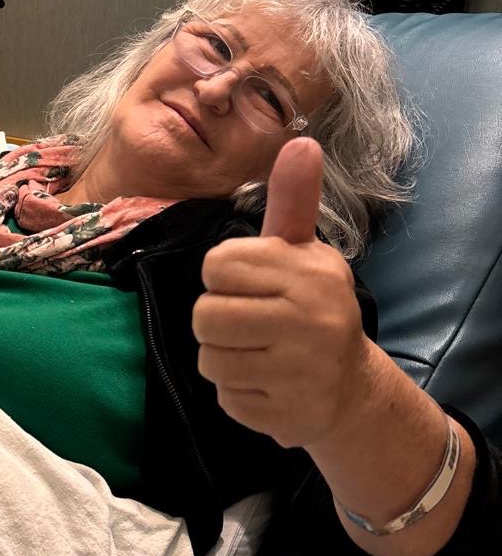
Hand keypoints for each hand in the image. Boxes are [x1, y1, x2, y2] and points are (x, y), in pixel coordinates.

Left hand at [192, 138, 368, 448]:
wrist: (350, 389)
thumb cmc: (313, 308)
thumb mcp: (304, 252)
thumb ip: (293, 202)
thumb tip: (302, 141)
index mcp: (307, 271)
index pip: (216, 265)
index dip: (222, 278)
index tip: (249, 286)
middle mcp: (309, 319)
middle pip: (205, 315)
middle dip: (217, 322)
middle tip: (250, 325)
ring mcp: (300, 370)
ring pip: (210, 358)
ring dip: (224, 359)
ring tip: (258, 353)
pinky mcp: (287, 413)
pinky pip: (225, 397)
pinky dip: (237, 394)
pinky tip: (268, 385)